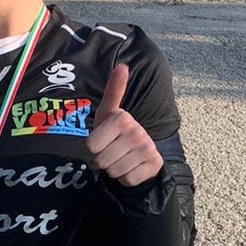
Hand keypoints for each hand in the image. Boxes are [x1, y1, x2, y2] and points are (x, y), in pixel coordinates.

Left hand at [86, 62, 163, 186]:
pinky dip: (126, 178)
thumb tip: (122, 66)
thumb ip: (113, 91)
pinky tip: (132, 167)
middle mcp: (137, 132)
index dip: (94, 147)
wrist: (140, 154)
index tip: (104, 140)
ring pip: (113, 171)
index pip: (91, 146)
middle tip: (113, 151)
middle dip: (104, 160)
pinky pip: (126, 180)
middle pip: (101, 160)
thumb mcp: (109, 113)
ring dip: (115, 169)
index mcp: (122, 118)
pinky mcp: (153, 165)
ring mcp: (147, 149)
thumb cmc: (116, 133)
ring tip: (122, 158)